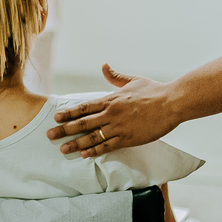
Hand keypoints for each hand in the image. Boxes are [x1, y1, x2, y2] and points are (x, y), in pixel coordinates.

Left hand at [47, 64, 177, 157]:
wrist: (171, 102)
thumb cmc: (154, 91)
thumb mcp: (133, 80)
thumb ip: (116, 76)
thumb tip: (104, 66)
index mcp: (111, 100)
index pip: (84, 107)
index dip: (68, 113)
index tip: (56, 117)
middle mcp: (111, 114)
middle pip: (83, 123)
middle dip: (64, 130)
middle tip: (49, 135)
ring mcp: (119, 127)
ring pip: (92, 137)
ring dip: (75, 143)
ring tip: (62, 149)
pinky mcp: (129, 139)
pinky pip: (108, 146)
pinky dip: (95, 151)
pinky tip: (85, 155)